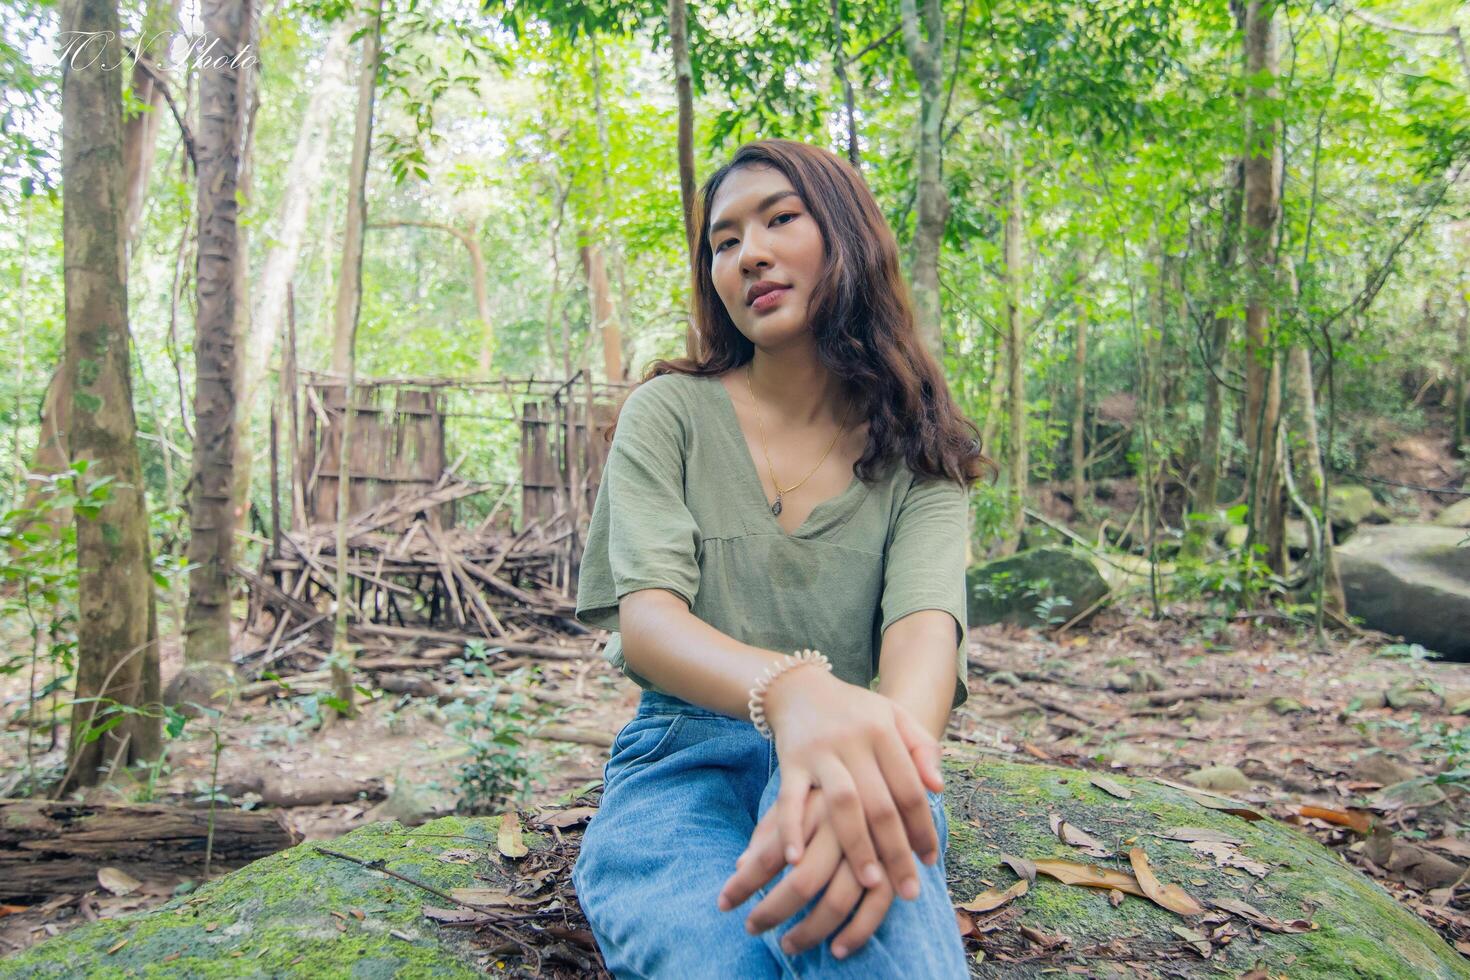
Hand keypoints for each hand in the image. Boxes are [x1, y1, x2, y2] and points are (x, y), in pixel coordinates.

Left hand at [717, 787, 894, 959]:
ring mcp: (871, 846)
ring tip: (787, 945)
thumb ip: (771, 830)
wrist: (887, 760)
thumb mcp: (797, 797)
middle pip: (802, 881)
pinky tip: (836, 949)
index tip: (723, 904)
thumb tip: (741, 866)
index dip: (743, 884)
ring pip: (838, 900)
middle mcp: (841, 825)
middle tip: (751, 928)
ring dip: (811, 931)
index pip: (769, 853)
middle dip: (772, 911)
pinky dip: (856, 933)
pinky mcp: (895, 862)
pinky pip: (877, 906)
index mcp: (812, 805)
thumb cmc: (830, 787)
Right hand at [761, 666, 943, 905]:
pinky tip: (797, 859)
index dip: (924, 828)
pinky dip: (791, 828)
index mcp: (884, 731)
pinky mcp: (789, 761)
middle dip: (897, 852)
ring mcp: (820, 752)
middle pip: (881, 805)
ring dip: (858, 846)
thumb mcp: (894, 716)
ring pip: (843, 805)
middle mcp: (854, 741)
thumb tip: (938, 787)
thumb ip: (921, 746)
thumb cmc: (855, 711)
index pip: (910, 789)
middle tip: (909, 890)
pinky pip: (789, 799)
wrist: (799, 688)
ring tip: (871, 883)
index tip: (931, 861)